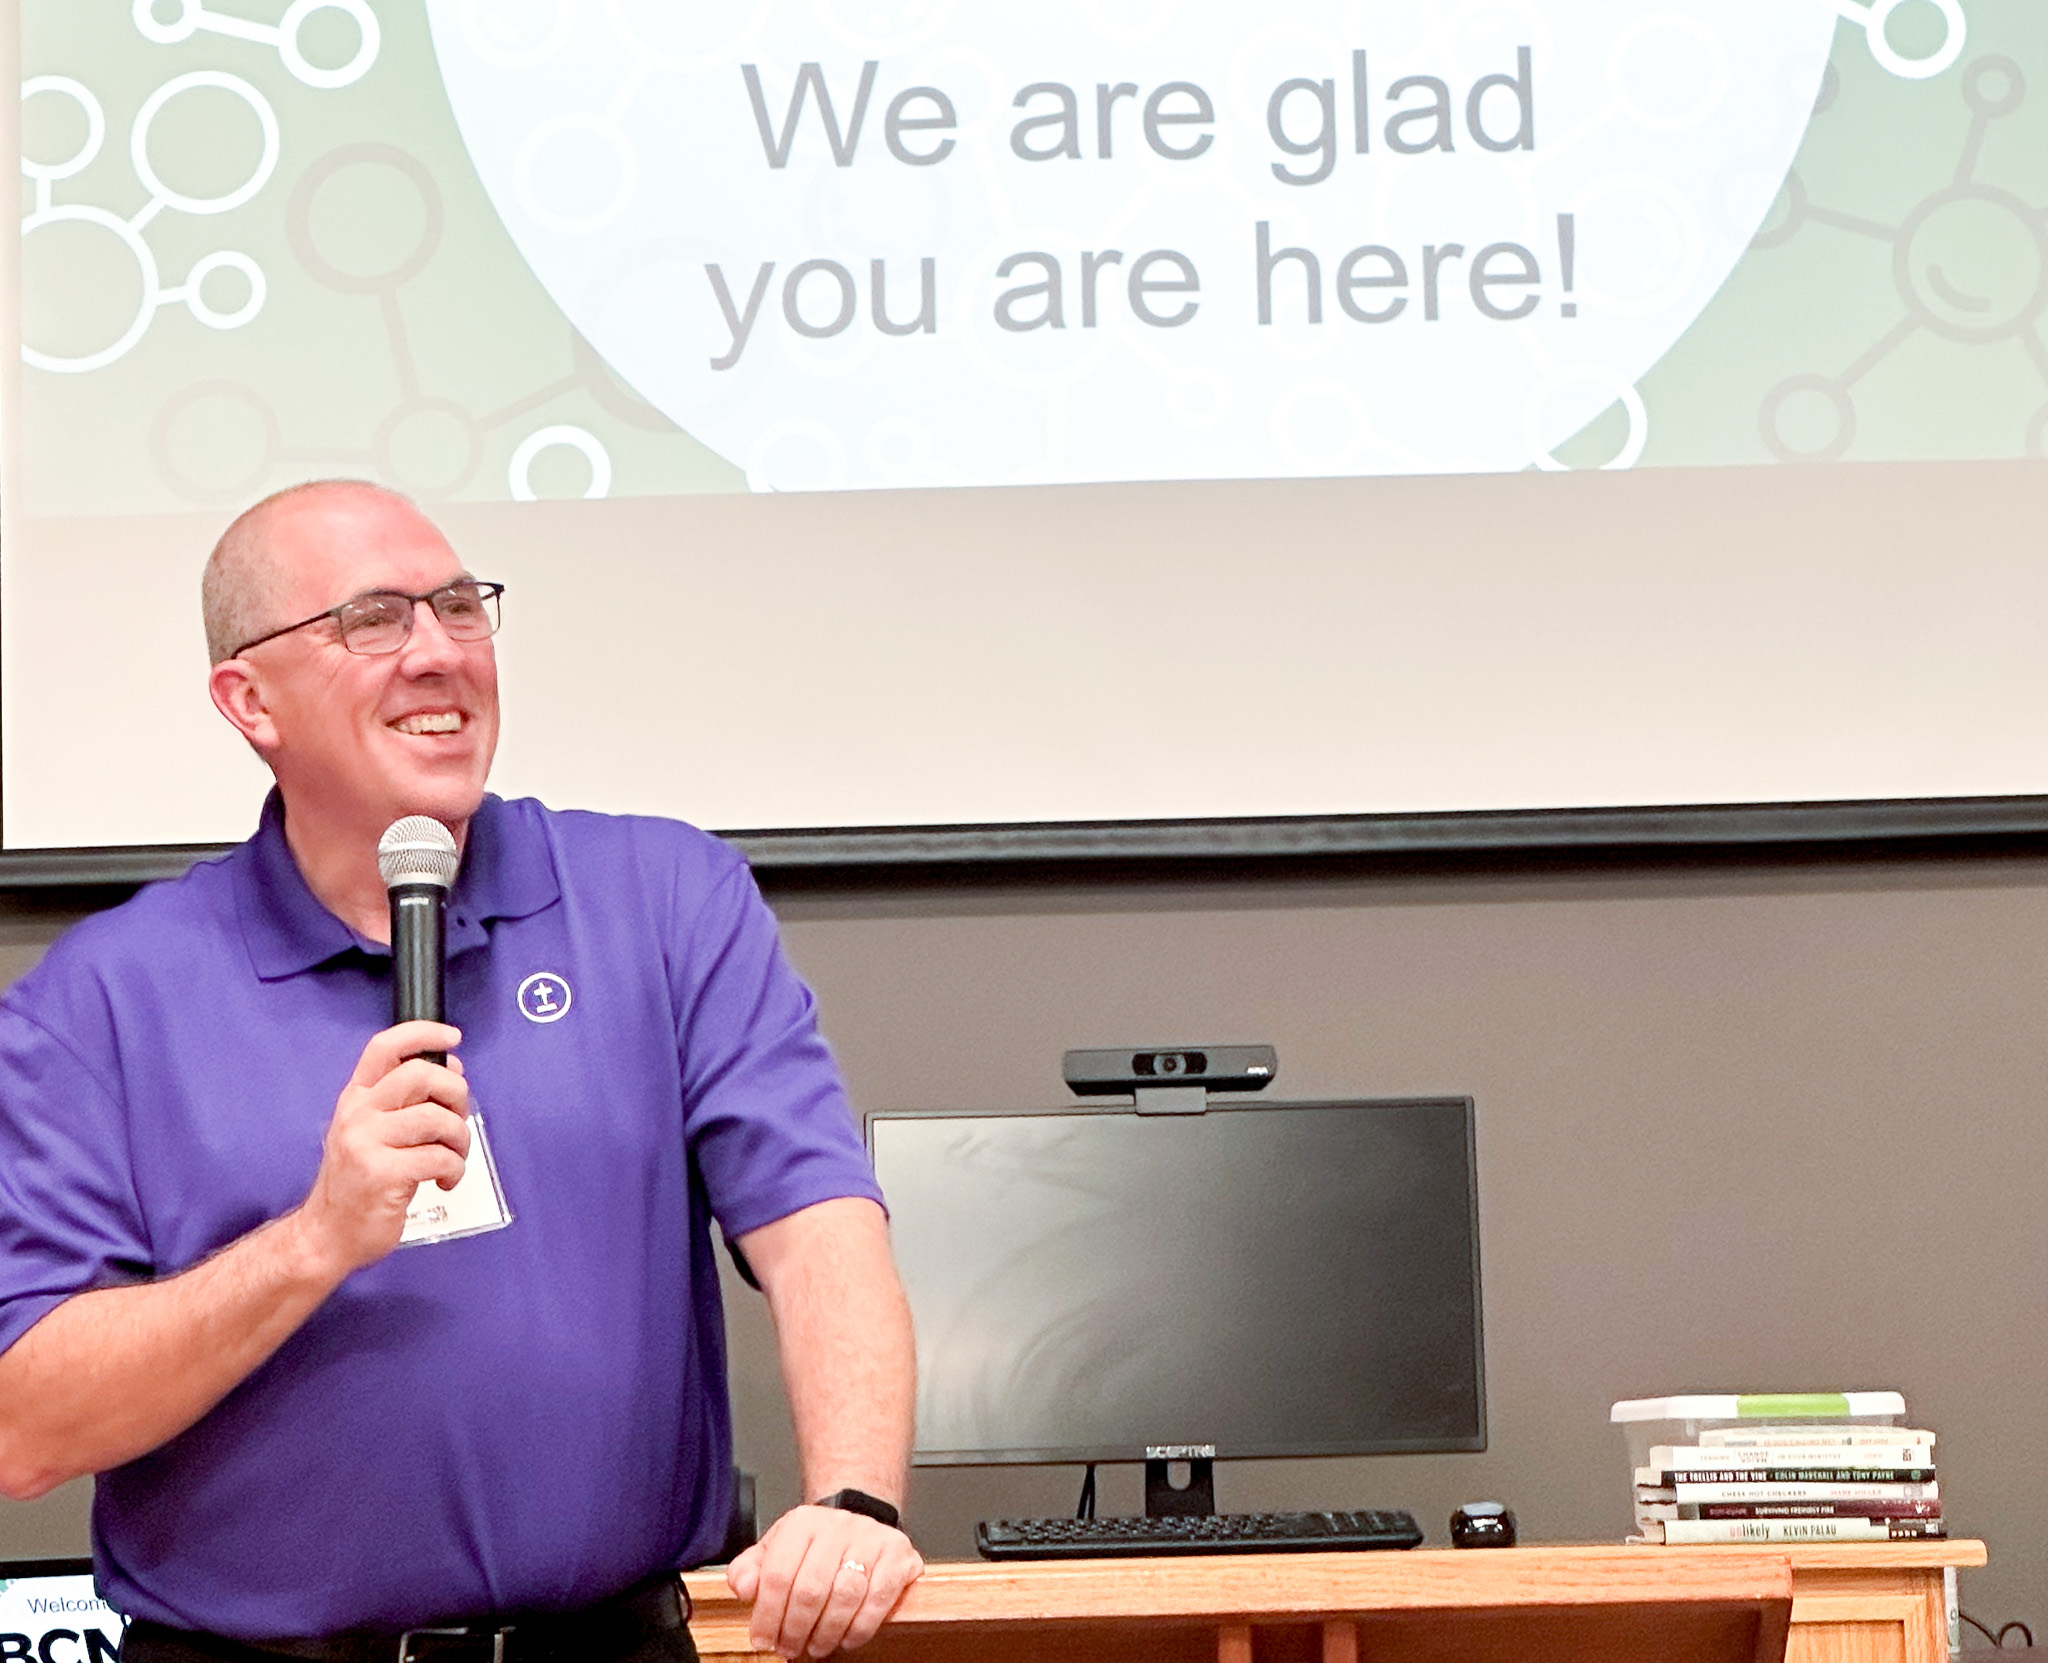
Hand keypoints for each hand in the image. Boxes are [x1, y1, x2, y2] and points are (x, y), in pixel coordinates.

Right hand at [292, 1022, 468, 1275]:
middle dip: (456, 1091)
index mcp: (356, 1099)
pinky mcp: (383, 1174)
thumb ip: (403, 1103)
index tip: (451, 1037)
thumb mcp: (369, 1133)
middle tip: (459, 1117)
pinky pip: (440, 1157)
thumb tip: (450, 1073)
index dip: (422, 1033)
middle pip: (421, 1074)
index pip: (385, 1048)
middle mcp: (358, 1114)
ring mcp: (367, 1143)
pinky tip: (443, 1179)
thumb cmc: (356, 1185)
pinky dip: (454, 1169)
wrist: (326, 1236)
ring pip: (437, 1118)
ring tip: (453, 1157)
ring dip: (460, 1138)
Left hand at [727, 1504, 923, 1657]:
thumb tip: (743, 1587)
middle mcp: (838, 1525)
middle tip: (789, 1648)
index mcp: (803, 1523)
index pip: (778, 1573)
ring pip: (845, 1596)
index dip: (767, 1614)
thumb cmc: (815, 1546)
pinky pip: (878, 1599)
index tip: (763, 1640)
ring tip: (816, 1647)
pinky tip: (847, 1638)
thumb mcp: (777, 1549)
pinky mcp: (898, 1556)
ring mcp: (871, 1539)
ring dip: (827, 1632)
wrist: (859, 1526)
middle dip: (796, 1628)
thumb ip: (751, 1568)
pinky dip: (860, 1627)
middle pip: (811, 1588)